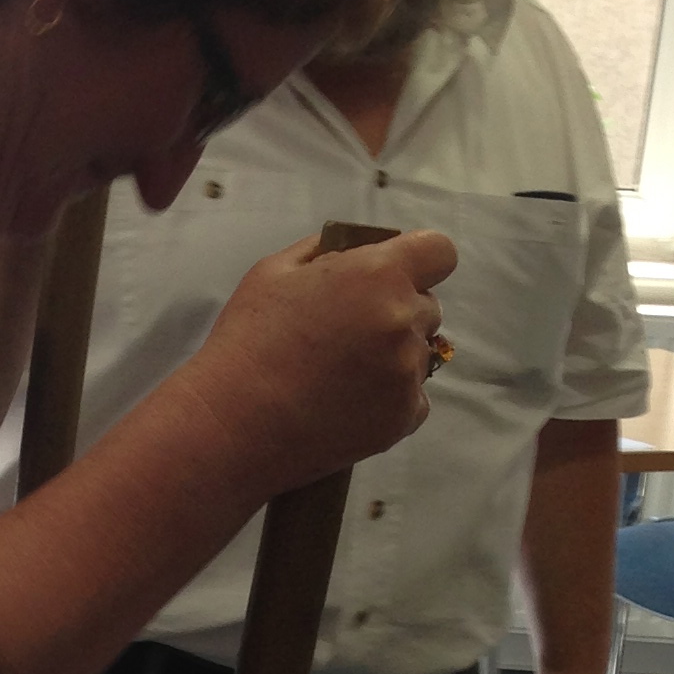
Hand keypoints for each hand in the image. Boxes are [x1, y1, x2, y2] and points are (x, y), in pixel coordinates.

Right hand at [179, 228, 456, 504]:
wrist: (233, 425)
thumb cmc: (247, 340)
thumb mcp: (274, 272)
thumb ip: (326, 250)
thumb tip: (355, 248)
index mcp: (379, 274)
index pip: (440, 252)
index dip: (420, 262)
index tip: (395, 277)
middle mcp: (404, 320)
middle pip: (428, 307)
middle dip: (398, 312)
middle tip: (349, 334)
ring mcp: (407, 373)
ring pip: (418, 355)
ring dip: (393, 358)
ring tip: (341, 376)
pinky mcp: (403, 418)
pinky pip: (414, 399)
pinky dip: (390, 399)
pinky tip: (349, 404)